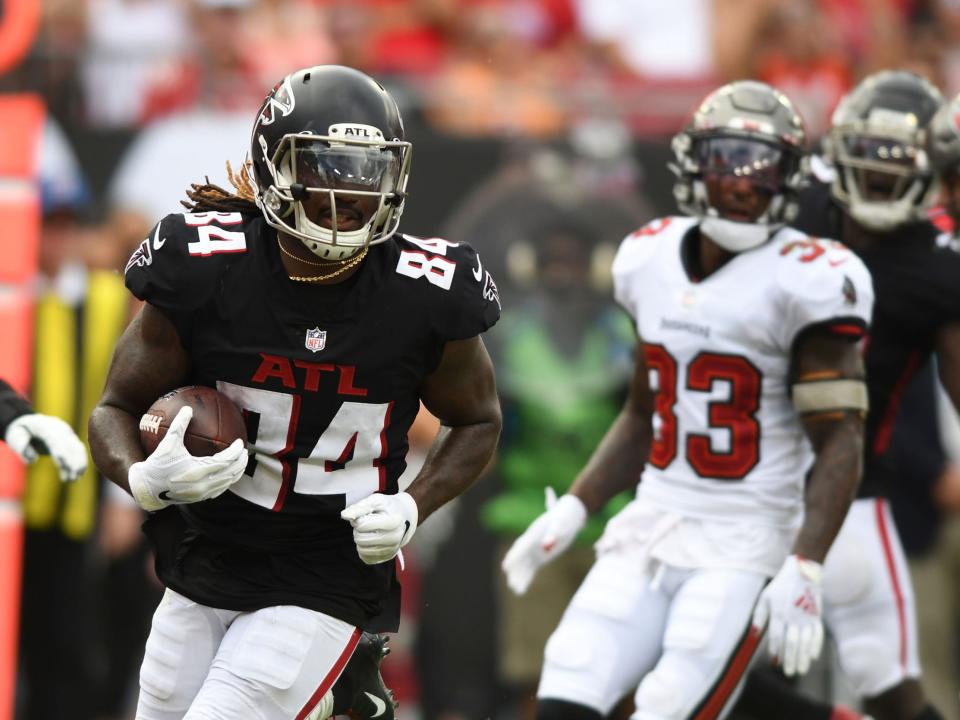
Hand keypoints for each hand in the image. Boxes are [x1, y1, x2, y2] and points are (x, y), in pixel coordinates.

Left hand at [4, 413, 87, 481]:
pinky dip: (80, 463)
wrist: (31, 422)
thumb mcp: (14, 436)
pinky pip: (79, 452)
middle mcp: (60, 428)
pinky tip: (77, 475)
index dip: (61, 451)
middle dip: (74, 461)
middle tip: (73, 478)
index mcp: (45, 425)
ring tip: (74, 479)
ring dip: (79, 464)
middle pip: (70, 444)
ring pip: (78, 448)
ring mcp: (68, 433)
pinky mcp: (72, 440)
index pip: (55, 439)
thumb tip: (32, 459)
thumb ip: (20, 446)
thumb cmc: (21, 431)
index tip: (64, 465)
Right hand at [128, 406, 247, 511]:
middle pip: (231, 473)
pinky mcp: (199, 498)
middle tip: (244, 451)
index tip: (239, 442)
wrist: (147, 489)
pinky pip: (219, 490)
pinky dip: (227, 481)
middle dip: (241, 462)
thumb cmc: (157, 464)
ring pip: (227, 483)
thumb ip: (179, 425)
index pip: (226, 460)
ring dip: (237, 472)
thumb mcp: (168, 443)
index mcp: (198, 471)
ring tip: (241, 462)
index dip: (236, 451)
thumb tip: (188, 408)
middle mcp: (203, 484)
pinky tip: (228, 474)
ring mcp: (202, 493)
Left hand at [340, 491, 418, 564]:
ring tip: (369, 531)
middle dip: (358, 530)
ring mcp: (391, 549)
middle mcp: (394, 538)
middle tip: (366, 523)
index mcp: (393, 522)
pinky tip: (371, 540)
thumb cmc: (390, 507)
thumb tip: (344, 515)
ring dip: (360, 538)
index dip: (358, 518)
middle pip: (360, 538)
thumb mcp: (376, 500)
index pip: (362, 525)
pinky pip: (365, 557)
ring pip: (361, 549)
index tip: (365, 515)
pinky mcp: (386, 557)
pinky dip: (363, 548)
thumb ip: (359, 507)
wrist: (406, 516)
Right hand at [501, 488, 586, 594]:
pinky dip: (526, 578)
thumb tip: (546, 546)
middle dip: (515, 568)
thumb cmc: (564, 519)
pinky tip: (521, 590)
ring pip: (523, 565)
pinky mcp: (540, 557)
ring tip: (515, 590)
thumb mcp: (561, 525)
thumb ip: (553, 534)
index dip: (514, 557)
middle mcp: (531, 543)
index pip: (522, 546)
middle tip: (510, 580)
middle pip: (520, 556)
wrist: (567, 517)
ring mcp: (534, 550)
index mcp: (533, 533)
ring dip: (519, 576)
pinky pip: (530, 569)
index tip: (506, 566)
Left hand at [752, 554, 823, 675]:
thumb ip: (759, 615)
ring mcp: (806, 617)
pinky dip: (815, 646)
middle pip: (791, 641)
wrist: (802, 573)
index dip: (775, 649)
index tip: (774, 662)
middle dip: (790, 658)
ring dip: (803, 657)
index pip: (776, 635)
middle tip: (788, 673)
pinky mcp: (816, 616)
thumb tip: (754, 633)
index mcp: (778, 611)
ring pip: (805, 641)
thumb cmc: (780, 587)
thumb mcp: (765, 597)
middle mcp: (793, 616)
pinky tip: (812, 657)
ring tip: (800, 670)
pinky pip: (817, 634)